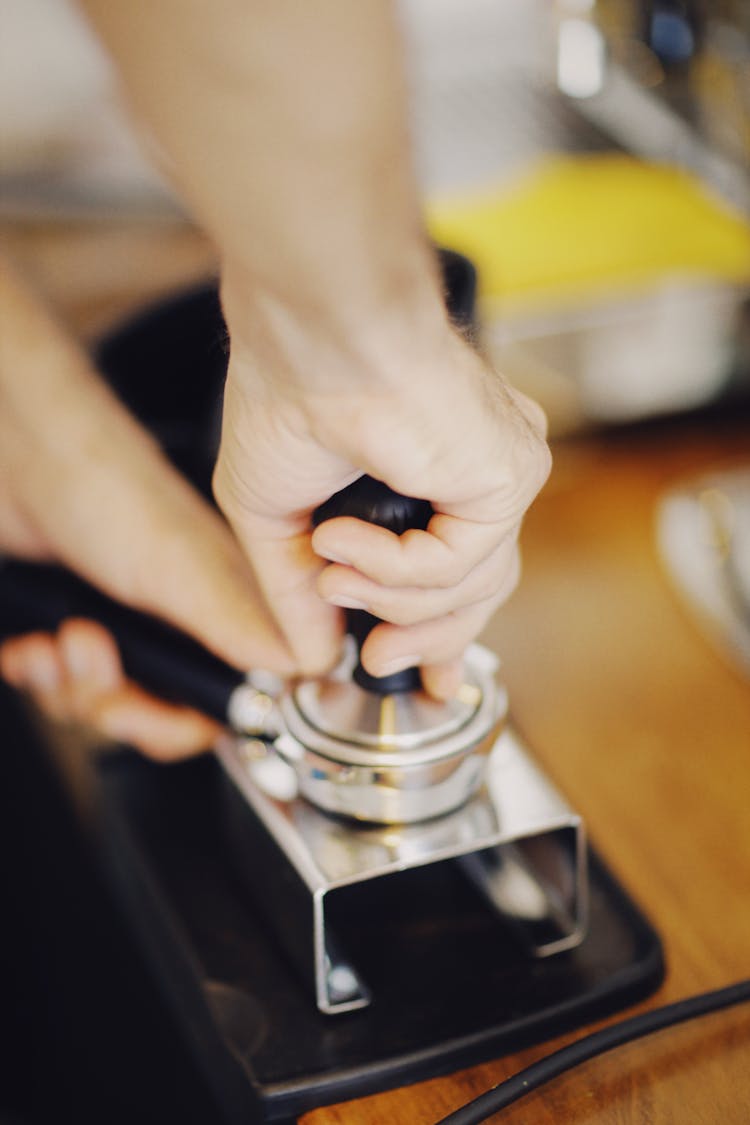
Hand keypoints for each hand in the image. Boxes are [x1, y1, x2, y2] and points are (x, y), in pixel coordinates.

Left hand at [0, 258, 292, 757]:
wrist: (15, 455)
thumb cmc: (104, 487)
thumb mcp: (179, 567)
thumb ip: (240, 625)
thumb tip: (306, 669)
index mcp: (227, 611)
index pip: (229, 703)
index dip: (191, 721)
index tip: (164, 713)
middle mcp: (180, 623)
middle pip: (162, 715)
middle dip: (120, 706)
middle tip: (98, 668)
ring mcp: (126, 627)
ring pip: (106, 706)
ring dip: (72, 686)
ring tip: (61, 640)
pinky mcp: (75, 628)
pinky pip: (59, 688)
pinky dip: (40, 675)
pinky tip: (32, 645)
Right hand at [214, 290, 549, 698]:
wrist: (315, 337)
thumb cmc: (287, 394)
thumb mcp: (272, 518)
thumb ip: (296, 592)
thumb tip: (309, 657)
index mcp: (433, 474)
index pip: (461, 570)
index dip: (442, 632)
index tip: (421, 675)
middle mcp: (475, 473)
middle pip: (480, 590)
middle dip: (426, 639)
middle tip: (376, 660)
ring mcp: (496, 473)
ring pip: (471, 587)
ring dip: (388, 600)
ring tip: (330, 572)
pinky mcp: (507, 474)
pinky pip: (454, 564)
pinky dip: (391, 568)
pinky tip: (343, 539)